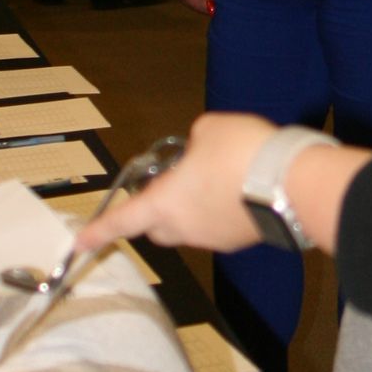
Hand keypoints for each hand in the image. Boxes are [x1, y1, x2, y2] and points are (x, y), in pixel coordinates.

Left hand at [78, 112, 274, 255]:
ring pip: (192, 227)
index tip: (80, 242)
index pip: (123, 220)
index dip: (98, 231)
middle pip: (158, 228)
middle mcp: (185, 228)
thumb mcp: (209, 129)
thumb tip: (200, 151)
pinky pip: (220, 227)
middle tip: (172, 185)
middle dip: (156, 212)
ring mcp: (214, 239)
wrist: (291, 182)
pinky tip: (241, 187)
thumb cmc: (241, 152)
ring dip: (195, 208)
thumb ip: (194, 142)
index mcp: (165, 203)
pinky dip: (222, 211)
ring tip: (221, 176)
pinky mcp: (240, 241)